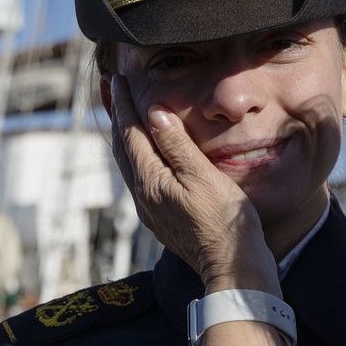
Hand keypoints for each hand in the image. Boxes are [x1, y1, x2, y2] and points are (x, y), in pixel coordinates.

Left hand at [110, 75, 277, 291]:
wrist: (231, 267)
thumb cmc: (224, 221)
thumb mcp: (203, 177)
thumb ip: (177, 145)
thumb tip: (154, 113)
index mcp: (150, 182)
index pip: (131, 133)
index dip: (125, 104)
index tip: (119, 78)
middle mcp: (143, 196)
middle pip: (122, 148)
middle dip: (118, 116)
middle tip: (114, 89)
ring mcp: (150, 209)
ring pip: (129, 164)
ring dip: (124, 137)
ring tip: (123, 115)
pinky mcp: (161, 218)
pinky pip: (139, 178)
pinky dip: (136, 156)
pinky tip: (145, 153)